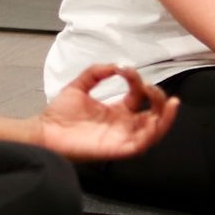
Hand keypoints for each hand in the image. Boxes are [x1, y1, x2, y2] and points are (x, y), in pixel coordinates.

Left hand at [33, 65, 179, 159]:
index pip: (138, 95)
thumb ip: (97, 72)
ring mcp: (122, 137)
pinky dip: (154, 132)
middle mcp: (123, 124)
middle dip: (160, 99)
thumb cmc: (59, 113)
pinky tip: (158, 118)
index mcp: (116, 110)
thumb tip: (116, 65)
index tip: (125, 69)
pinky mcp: (118, 149)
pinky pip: (142, 144)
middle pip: (154, 114)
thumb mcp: (79, 85)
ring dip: (166, 117)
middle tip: (151, 87)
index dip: (136, 80)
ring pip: (154, 130)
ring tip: (170, 101)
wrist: (44, 131)